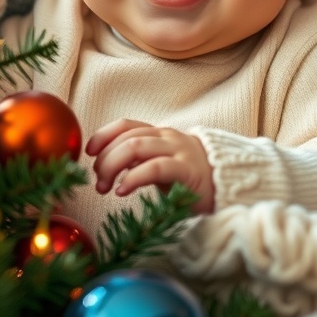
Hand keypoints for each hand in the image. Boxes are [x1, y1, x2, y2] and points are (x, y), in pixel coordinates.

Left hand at [85, 118, 214, 213]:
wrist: (227, 186)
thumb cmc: (188, 179)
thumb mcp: (160, 165)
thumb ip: (138, 161)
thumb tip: (105, 166)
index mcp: (159, 134)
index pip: (126, 125)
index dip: (103, 135)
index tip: (89, 153)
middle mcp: (167, 137)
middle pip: (126, 137)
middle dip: (104, 159)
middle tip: (98, 181)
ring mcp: (179, 151)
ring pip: (136, 147)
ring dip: (113, 166)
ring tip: (105, 187)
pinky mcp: (187, 171)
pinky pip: (155, 168)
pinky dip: (133, 178)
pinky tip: (122, 191)